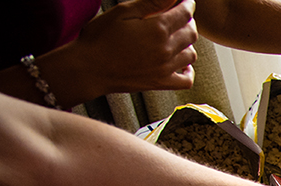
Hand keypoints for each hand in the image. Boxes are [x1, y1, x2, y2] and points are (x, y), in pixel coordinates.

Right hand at [71, 0, 198, 95]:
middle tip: (179, 17)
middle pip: (191, 33)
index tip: (186, 1)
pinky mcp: (161, 83)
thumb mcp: (123, 12)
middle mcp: (166, 50)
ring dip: (188, 44)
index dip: (188, 4)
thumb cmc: (100, 37)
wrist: (88, 69)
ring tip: (177, 38)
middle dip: (189, 22)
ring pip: (191, 54)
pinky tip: (181, 62)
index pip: (185, 13)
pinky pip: (187, 80)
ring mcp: (165, 69)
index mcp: (158, 29)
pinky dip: (189, 70)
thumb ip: (151, 2)